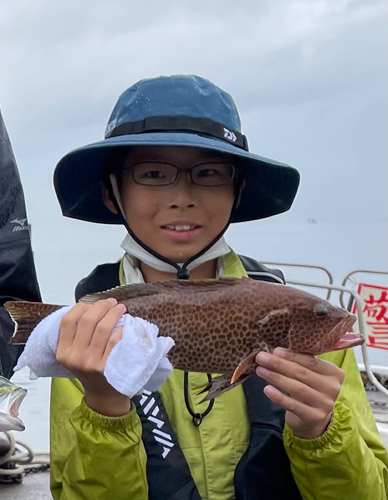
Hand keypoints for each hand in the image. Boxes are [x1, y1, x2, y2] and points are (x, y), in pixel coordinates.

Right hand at [56, 298, 130, 416]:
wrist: (103, 395)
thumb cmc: (90, 369)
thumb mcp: (75, 354)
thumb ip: (77, 335)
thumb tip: (92, 307)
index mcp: (63, 351)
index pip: (67, 321)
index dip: (80, 307)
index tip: (91, 303)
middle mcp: (75, 357)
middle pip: (87, 321)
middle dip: (101, 306)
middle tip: (112, 302)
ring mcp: (91, 363)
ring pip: (102, 329)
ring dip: (113, 314)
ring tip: (121, 308)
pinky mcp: (106, 367)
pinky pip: (114, 342)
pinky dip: (120, 330)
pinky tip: (123, 325)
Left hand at [255, 347, 344, 438]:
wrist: (314, 419)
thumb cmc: (309, 389)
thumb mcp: (311, 374)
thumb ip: (300, 362)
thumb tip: (277, 351)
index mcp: (334, 372)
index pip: (311, 361)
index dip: (291, 355)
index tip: (274, 350)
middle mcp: (332, 388)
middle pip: (302, 373)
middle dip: (279, 364)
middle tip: (261, 358)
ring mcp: (325, 404)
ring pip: (297, 388)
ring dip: (276, 377)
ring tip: (260, 370)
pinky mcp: (314, 417)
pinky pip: (293, 405)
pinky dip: (279, 397)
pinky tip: (267, 389)